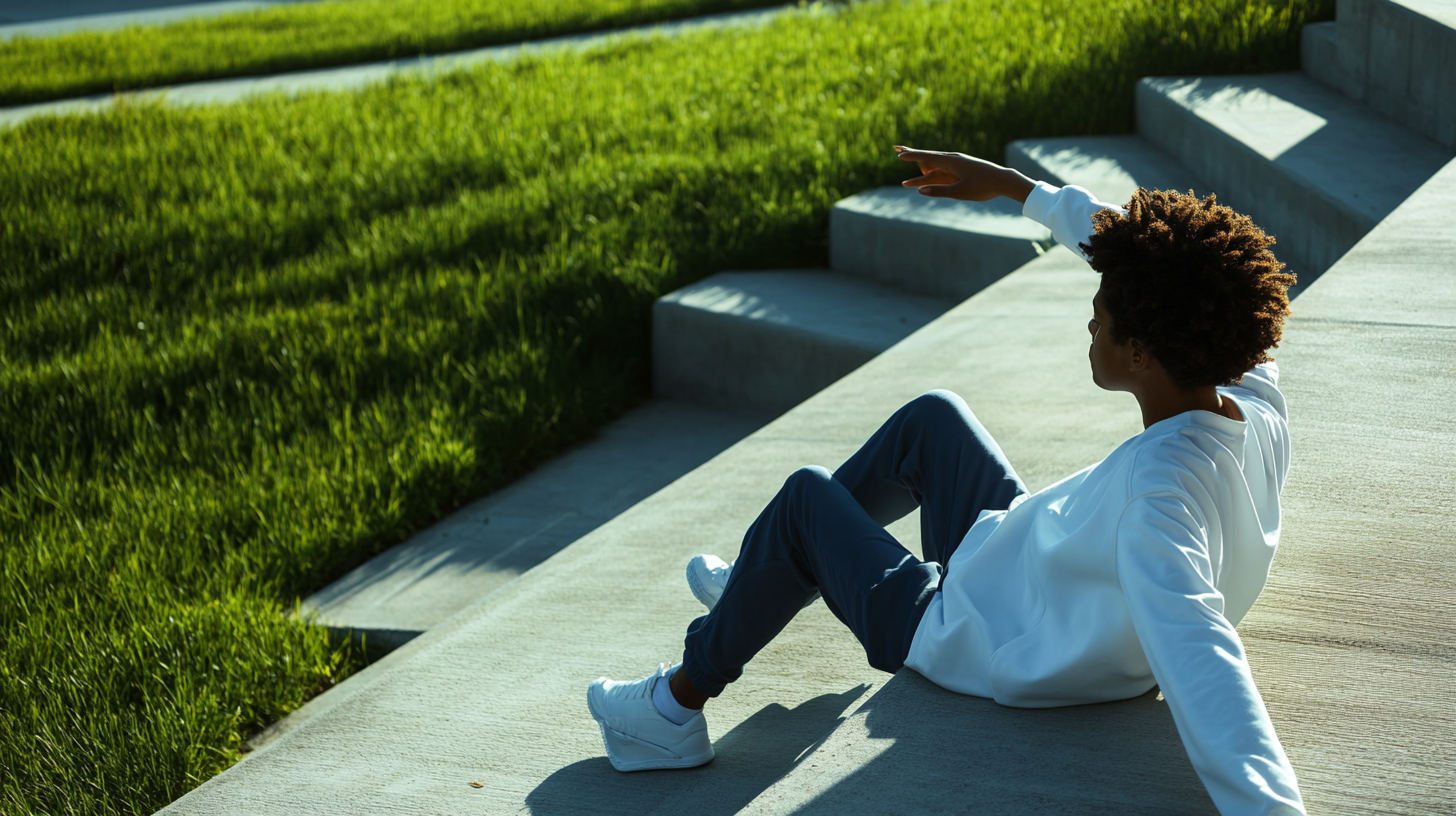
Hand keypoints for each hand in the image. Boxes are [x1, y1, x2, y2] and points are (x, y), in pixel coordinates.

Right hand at [894, 146, 1034, 203]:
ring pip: (934, 164)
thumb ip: (939, 191)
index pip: (926, 156)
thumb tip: (920, 190)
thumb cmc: (983, 186)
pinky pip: (942, 169)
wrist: (1003, 181)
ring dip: (920, 166)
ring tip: (907, 168)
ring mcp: (957, 163)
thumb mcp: (959, 192)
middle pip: (927, 156)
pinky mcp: (961, 169)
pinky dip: (931, 170)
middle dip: (911, 154)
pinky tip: (926, 173)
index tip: (898, 154)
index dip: (911, 156)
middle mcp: (952, 159)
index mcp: (951, 161)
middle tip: (896, 148)